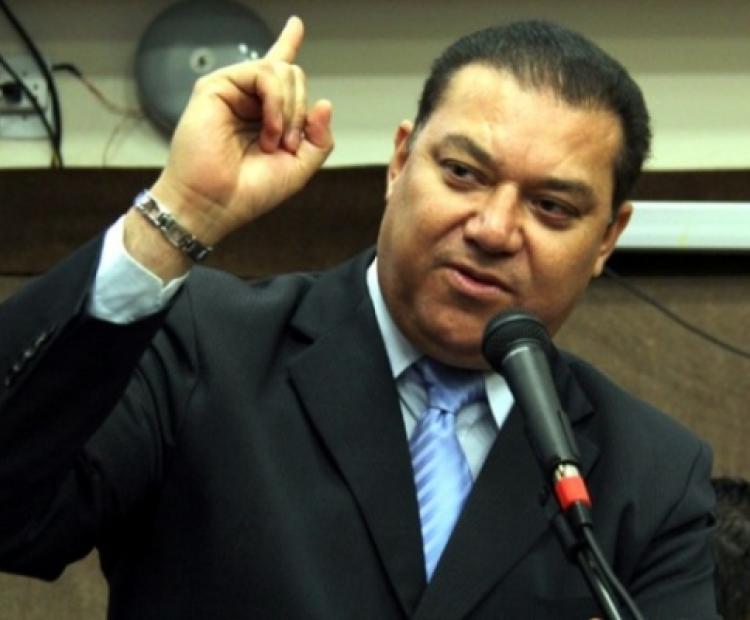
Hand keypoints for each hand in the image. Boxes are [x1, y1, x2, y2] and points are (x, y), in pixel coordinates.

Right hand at [147, 15, 333, 246]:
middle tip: (290, 145)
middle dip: (302, 111)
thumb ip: (319, 138)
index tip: (296, 24)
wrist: (216, 204)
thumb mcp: (299, 168)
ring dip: (290, 110)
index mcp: (266, 114)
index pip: (280, 73)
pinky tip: (270, 131)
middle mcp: (249, 98)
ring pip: (282, 71)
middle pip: (294, 75)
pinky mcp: (216, 87)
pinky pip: (264, 73)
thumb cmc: (251, 191)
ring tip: (276, 142)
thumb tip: (324, 102)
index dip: (288, 44)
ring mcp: (233, 90)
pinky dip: (276, 104)